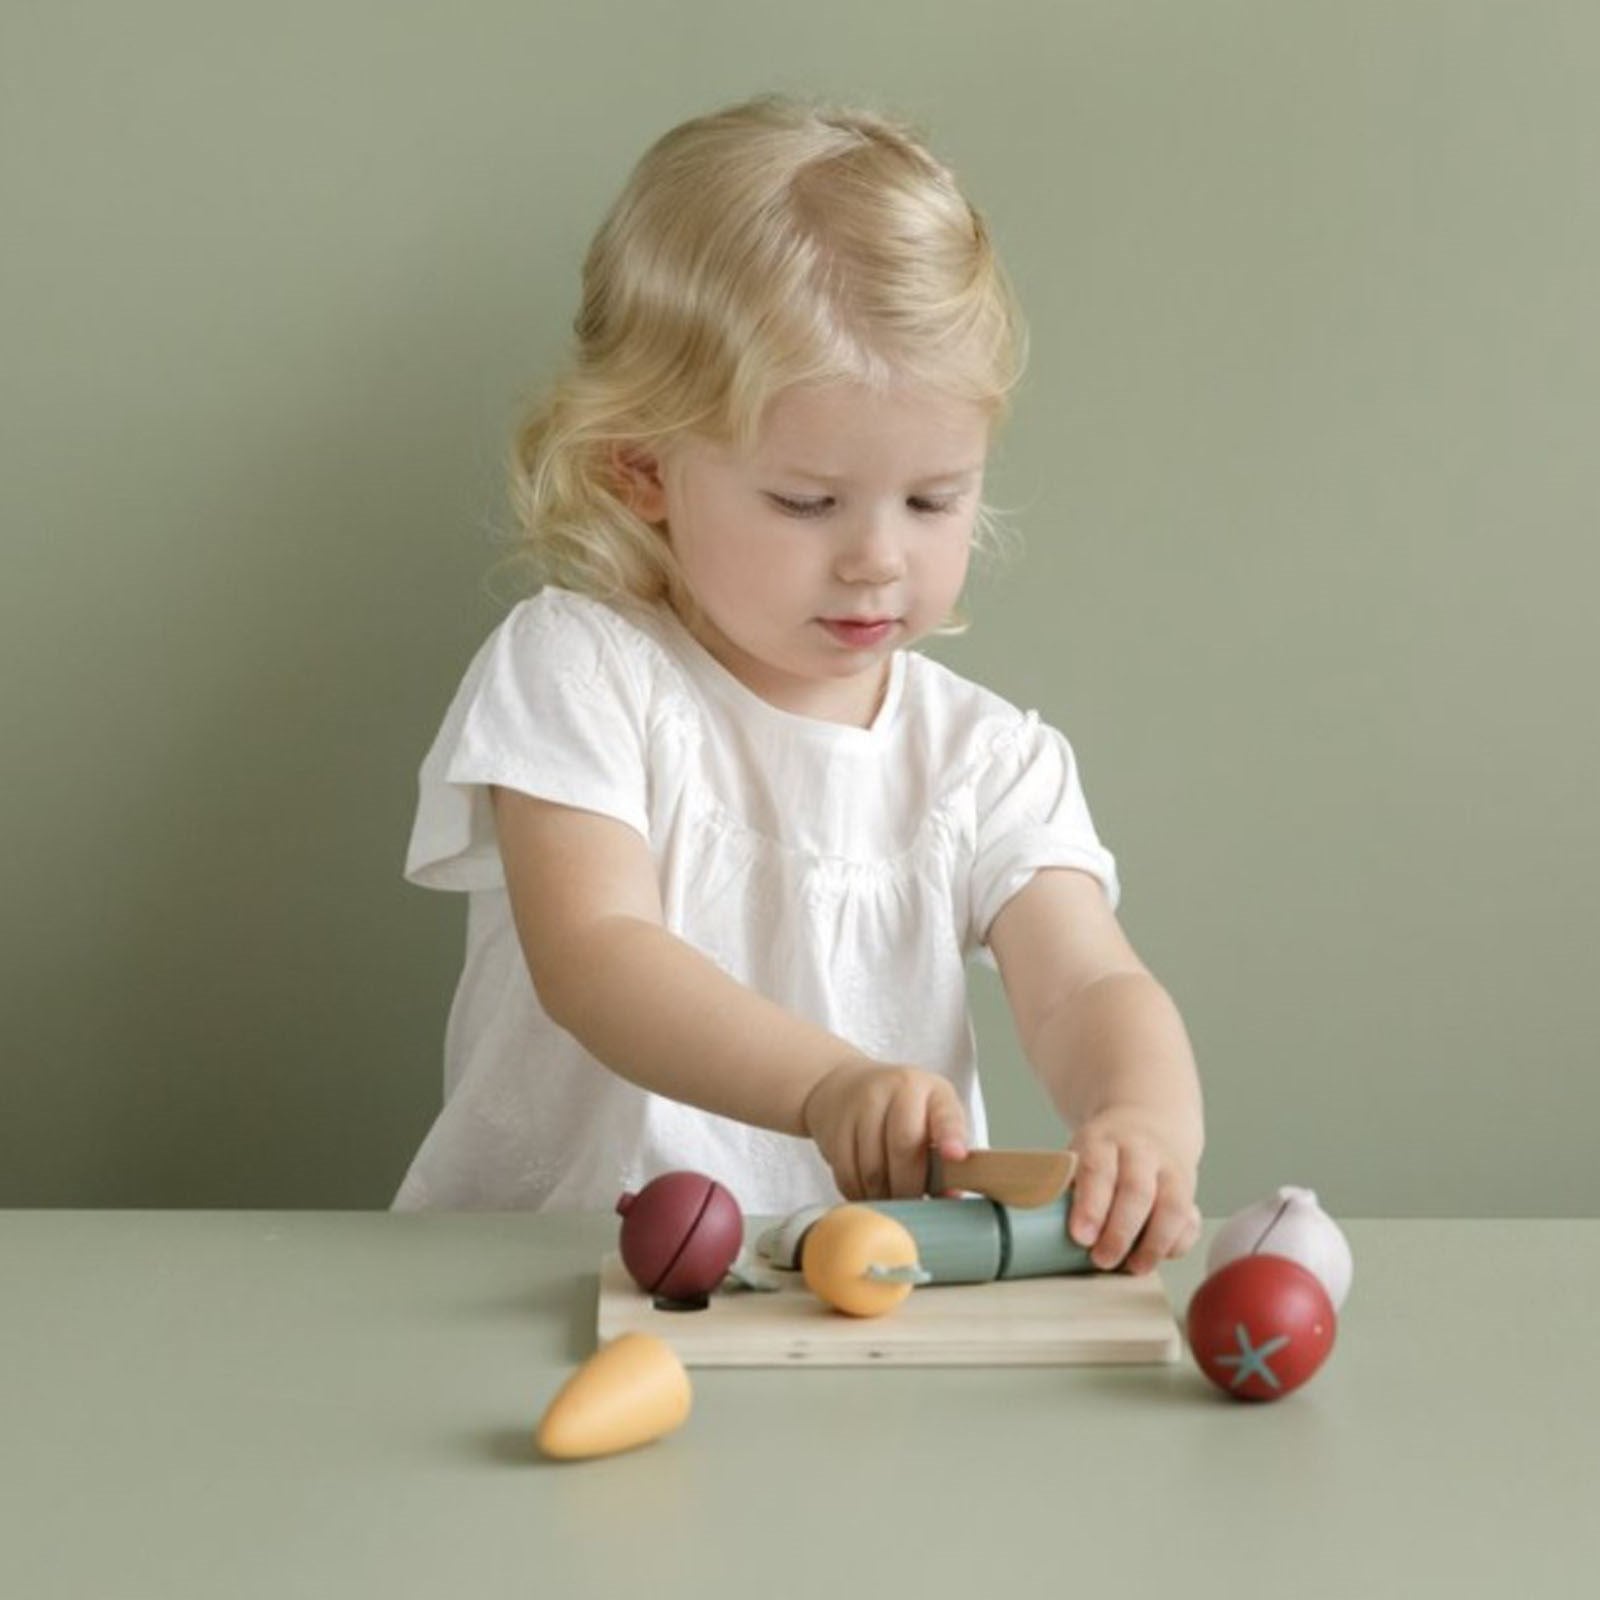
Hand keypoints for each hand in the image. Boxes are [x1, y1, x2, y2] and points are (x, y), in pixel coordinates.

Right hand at [801, 1060, 968, 1200]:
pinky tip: (868, 1193)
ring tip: (893, 1201)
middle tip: (914, 1204)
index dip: (951, 1136)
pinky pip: (846, 1173)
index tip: (956, 1156)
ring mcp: (861, 1105)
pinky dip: (859, 1193)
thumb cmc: (899, 1108)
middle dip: (910, 1186)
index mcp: (931, 1090)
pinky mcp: (834, 1126)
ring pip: (872, 1168)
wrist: (843, 1084)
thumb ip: (944, 1150)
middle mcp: (896, 1090)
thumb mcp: (930, 1114)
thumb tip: (950, 1196)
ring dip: (883, 1195)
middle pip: (904, 1147)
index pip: (945, 1114)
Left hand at [1066, 1107, 1201, 1274]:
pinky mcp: (1189, 1190)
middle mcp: (1141, 1151)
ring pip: (1172, 1206)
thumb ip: (1064, 1187)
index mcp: (1103, 1140)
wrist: (1146, 1123)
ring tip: (1134, 1267)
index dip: (1091, 1205)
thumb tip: (1043, 1232)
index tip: (1081, 1237)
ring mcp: (1169, 1170)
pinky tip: (1161, 1255)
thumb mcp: (1077, 1156)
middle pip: (1137, 1190)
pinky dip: (1179, 1242)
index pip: (1098, 1169)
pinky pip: (1191, 1219)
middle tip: (1102, 1259)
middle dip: (1120, 1231)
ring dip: (1154, 1243)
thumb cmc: (1102, 1155)